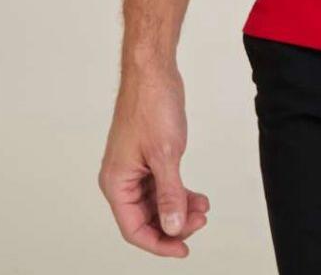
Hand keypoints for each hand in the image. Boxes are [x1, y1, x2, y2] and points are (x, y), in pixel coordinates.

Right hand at [98, 61, 210, 257]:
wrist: (153, 70)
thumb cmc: (151, 105)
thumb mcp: (166, 155)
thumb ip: (170, 195)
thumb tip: (172, 228)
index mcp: (116, 182)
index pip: (134, 228)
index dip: (159, 243)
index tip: (183, 249)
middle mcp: (121, 178)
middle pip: (146, 218)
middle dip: (174, 223)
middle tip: (200, 220)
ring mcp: (134, 167)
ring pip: (156, 202)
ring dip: (179, 208)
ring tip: (203, 207)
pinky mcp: (147, 157)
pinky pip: (161, 185)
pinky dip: (179, 192)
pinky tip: (197, 196)